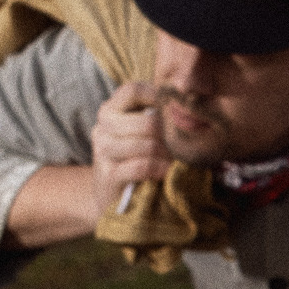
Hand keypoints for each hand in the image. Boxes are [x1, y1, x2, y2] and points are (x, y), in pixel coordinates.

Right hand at [86, 79, 183, 196]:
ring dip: (167, 155)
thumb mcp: (139, 133)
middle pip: (146, 122)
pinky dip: (159, 169)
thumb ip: (153, 115)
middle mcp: (102, 127)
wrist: (112, 197)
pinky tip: (166, 172)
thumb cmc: (133, 159)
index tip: (176, 110)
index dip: (158, 96)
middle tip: (183, 145)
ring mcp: (102, 151)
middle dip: (170, 135)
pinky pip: (141, 166)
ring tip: (177, 160)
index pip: (133, 90)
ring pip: (145, 145)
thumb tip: (186, 102)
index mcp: (109, 110)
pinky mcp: (108, 175)